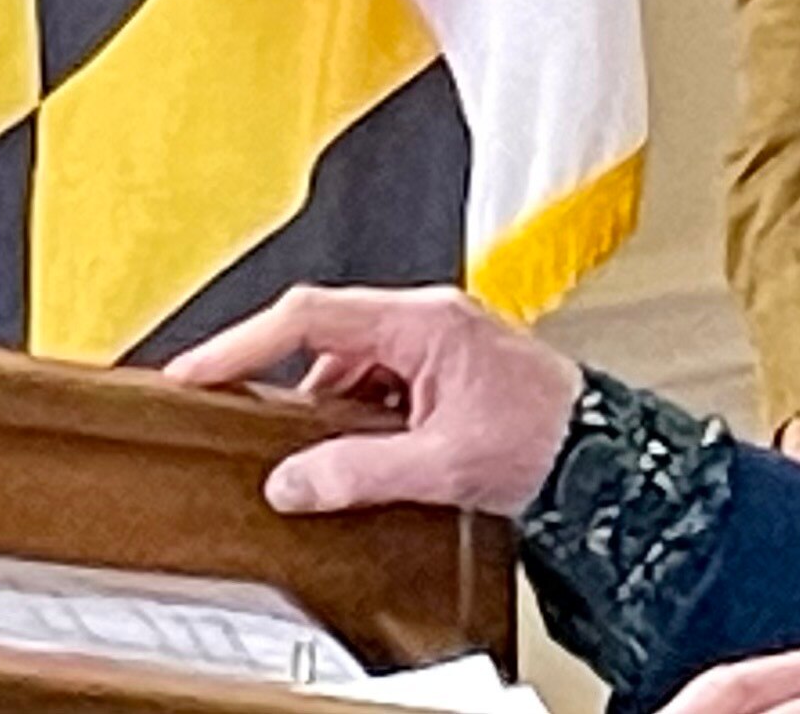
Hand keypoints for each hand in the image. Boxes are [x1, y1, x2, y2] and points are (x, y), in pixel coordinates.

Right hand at [164, 284, 582, 516]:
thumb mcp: (441, 463)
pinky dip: (357, 415)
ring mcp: (437, 340)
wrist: (603, 454)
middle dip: (282, 384)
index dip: (242, 343)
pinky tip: (359, 453)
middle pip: (325, 338)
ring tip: (317, 456)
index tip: (196, 370)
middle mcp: (427, 318)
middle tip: (240, 420)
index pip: (308, 317)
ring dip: (326, 409)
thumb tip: (292, 482)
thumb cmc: (544, 439)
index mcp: (422, 321)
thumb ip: (359, 472)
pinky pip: (378, 380)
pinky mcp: (445, 365)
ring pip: (351, 364)